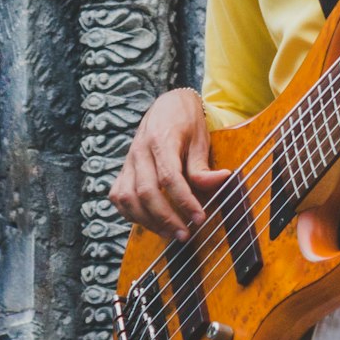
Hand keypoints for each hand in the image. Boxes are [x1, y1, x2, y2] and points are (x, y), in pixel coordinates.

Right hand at [110, 89, 229, 240]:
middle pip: (145, 191)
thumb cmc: (186, 121)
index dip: (184, 200)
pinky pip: (118, 196)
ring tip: (169, 233)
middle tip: (185, 234)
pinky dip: (130, 213)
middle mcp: (139, 151)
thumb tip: (221, 181)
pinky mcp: (123, 170)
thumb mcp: (200, 138)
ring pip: (126, 197)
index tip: (199, 218)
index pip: (169, 177)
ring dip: (147, 220)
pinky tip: (149, 222)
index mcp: (161, 139)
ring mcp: (128, 161)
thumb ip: (203, 164)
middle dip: (165, 218)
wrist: (167, 104)